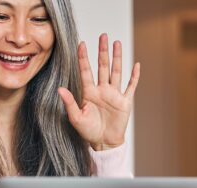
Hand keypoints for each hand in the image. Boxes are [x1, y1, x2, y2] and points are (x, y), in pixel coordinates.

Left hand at [58, 33, 140, 150]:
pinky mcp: (124, 101)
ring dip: (117, 58)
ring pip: (116, 72)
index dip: (83, 58)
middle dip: (102, 51)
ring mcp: (114, 94)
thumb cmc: (88, 131)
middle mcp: (101, 90)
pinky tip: (136, 65)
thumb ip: (69, 102)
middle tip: (103, 36)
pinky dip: (134, 76)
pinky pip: (130, 86)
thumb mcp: (76, 118)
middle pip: (102, 66)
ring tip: (117, 43)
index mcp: (89, 93)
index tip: (81, 44)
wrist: (103, 143)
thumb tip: (60, 89)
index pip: (86, 71)